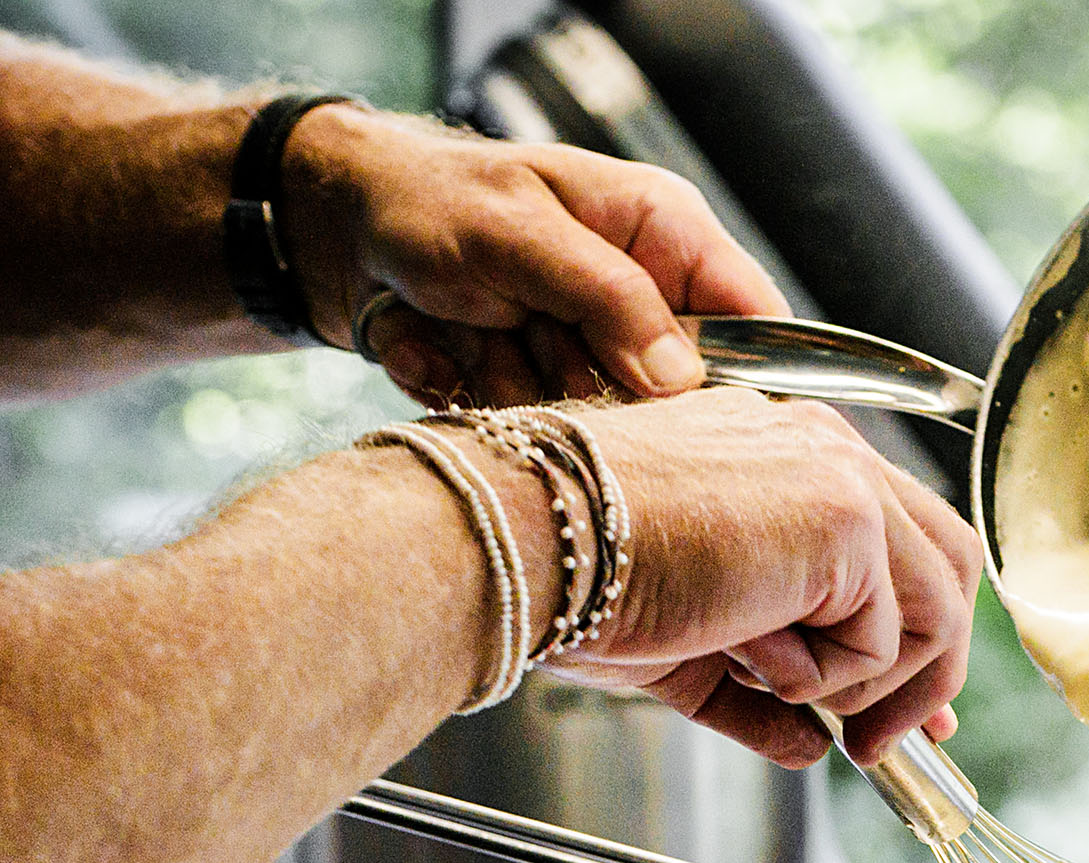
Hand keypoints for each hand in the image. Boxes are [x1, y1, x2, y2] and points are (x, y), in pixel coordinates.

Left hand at [278, 109, 783, 403]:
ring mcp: (585, 352)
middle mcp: (635, 299)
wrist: (336, 234)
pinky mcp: (538, 395)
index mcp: (660, 234)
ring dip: (521, 388)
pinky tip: (445, 348)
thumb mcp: (518, 233)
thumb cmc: (428, 203)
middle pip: (671, 395)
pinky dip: (478, 398)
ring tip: (472, 327)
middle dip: (590, 380)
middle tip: (524, 333)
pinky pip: (535, 433)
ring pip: (596, 424)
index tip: (706, 425)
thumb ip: (608, 297)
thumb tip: (684, 376)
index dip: (747, 380)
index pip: (752, 318)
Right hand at [541, 391, 976, 766]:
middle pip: (944, 564)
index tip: (893, 711)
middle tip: (880, 745)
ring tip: (778, 688)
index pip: (895, 541)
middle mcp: (825, 451)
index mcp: (785, 457)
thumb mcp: (690, 643)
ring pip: (930, 608)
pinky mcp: (847, 522)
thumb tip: (808, 746)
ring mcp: (844, 479)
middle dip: (927, 671)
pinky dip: (824, 677)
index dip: (910, 634)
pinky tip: (747, 649)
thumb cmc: (575, 575)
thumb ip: (760, 688)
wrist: (538, 544)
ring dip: (866, 684)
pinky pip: (882, 639)